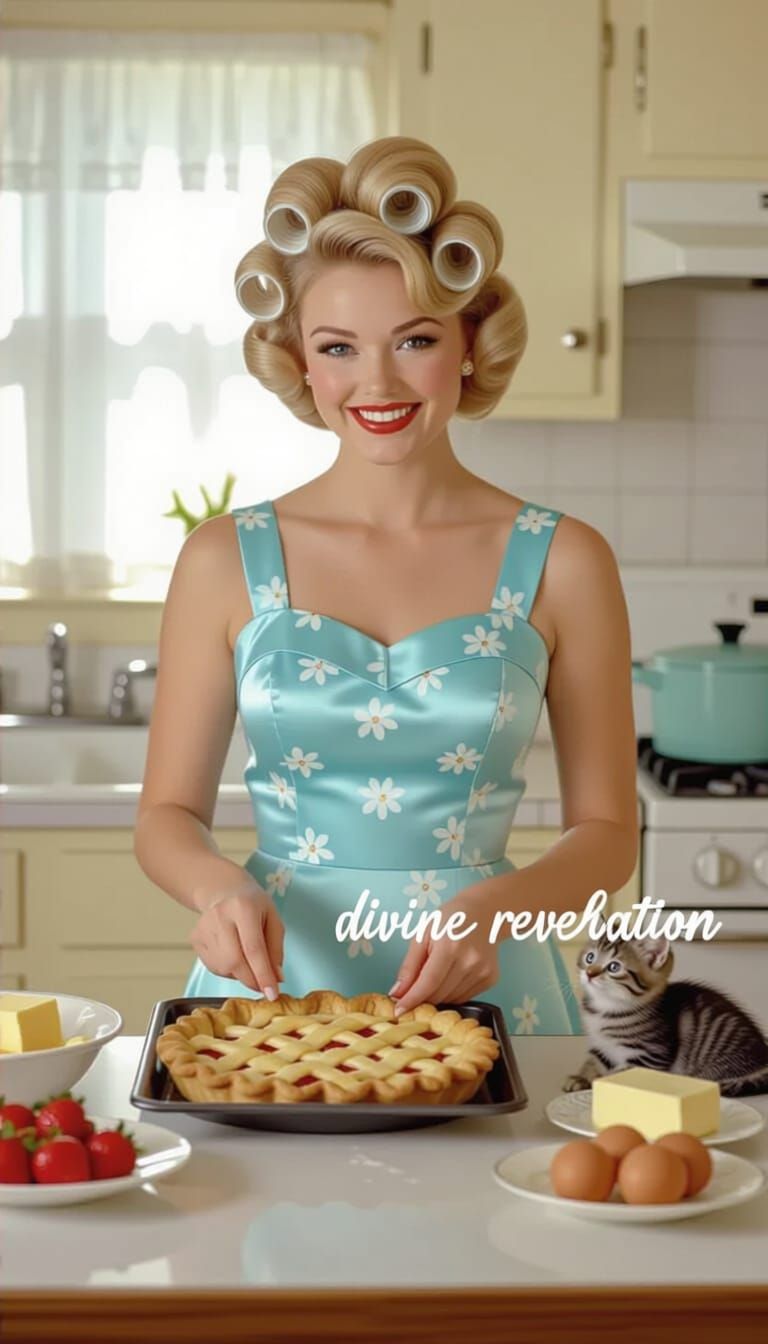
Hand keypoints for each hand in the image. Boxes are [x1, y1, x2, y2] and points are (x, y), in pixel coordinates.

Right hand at [190, 879, 283, 997]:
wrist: (223, 890)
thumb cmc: (252, 905)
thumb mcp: (273, 919)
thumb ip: (276, 949)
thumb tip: (277, 978)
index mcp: (243, 908)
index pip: (253, 948)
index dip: (263, 974)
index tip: (272, 994)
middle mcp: (219, 917)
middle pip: (235, 961)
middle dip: (252, 980)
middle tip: (263, 985)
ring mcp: (203, 928)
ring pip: (223, 968)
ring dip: (240, 974)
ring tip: (248, 960)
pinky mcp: (195, 938)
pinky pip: (213, 967)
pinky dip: (228, 970)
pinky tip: (234, 955)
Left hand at [389, 883, 499, 1015]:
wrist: (485, 912)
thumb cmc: (449, 920)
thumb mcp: (423, 935)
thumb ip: (409, 966)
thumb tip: (397, 993)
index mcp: (450, 946)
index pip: (428, 982)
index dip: (412, 999)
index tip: (399, 1011)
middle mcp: (470, 961)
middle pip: (439, 994)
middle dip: (421, 998)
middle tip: (410, 995)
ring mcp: (483, 971)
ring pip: (451, 999)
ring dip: (437, 996)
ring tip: (434, 978)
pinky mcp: (491, 978)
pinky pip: (464, 997)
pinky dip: (452, 993)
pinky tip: (451, 976)